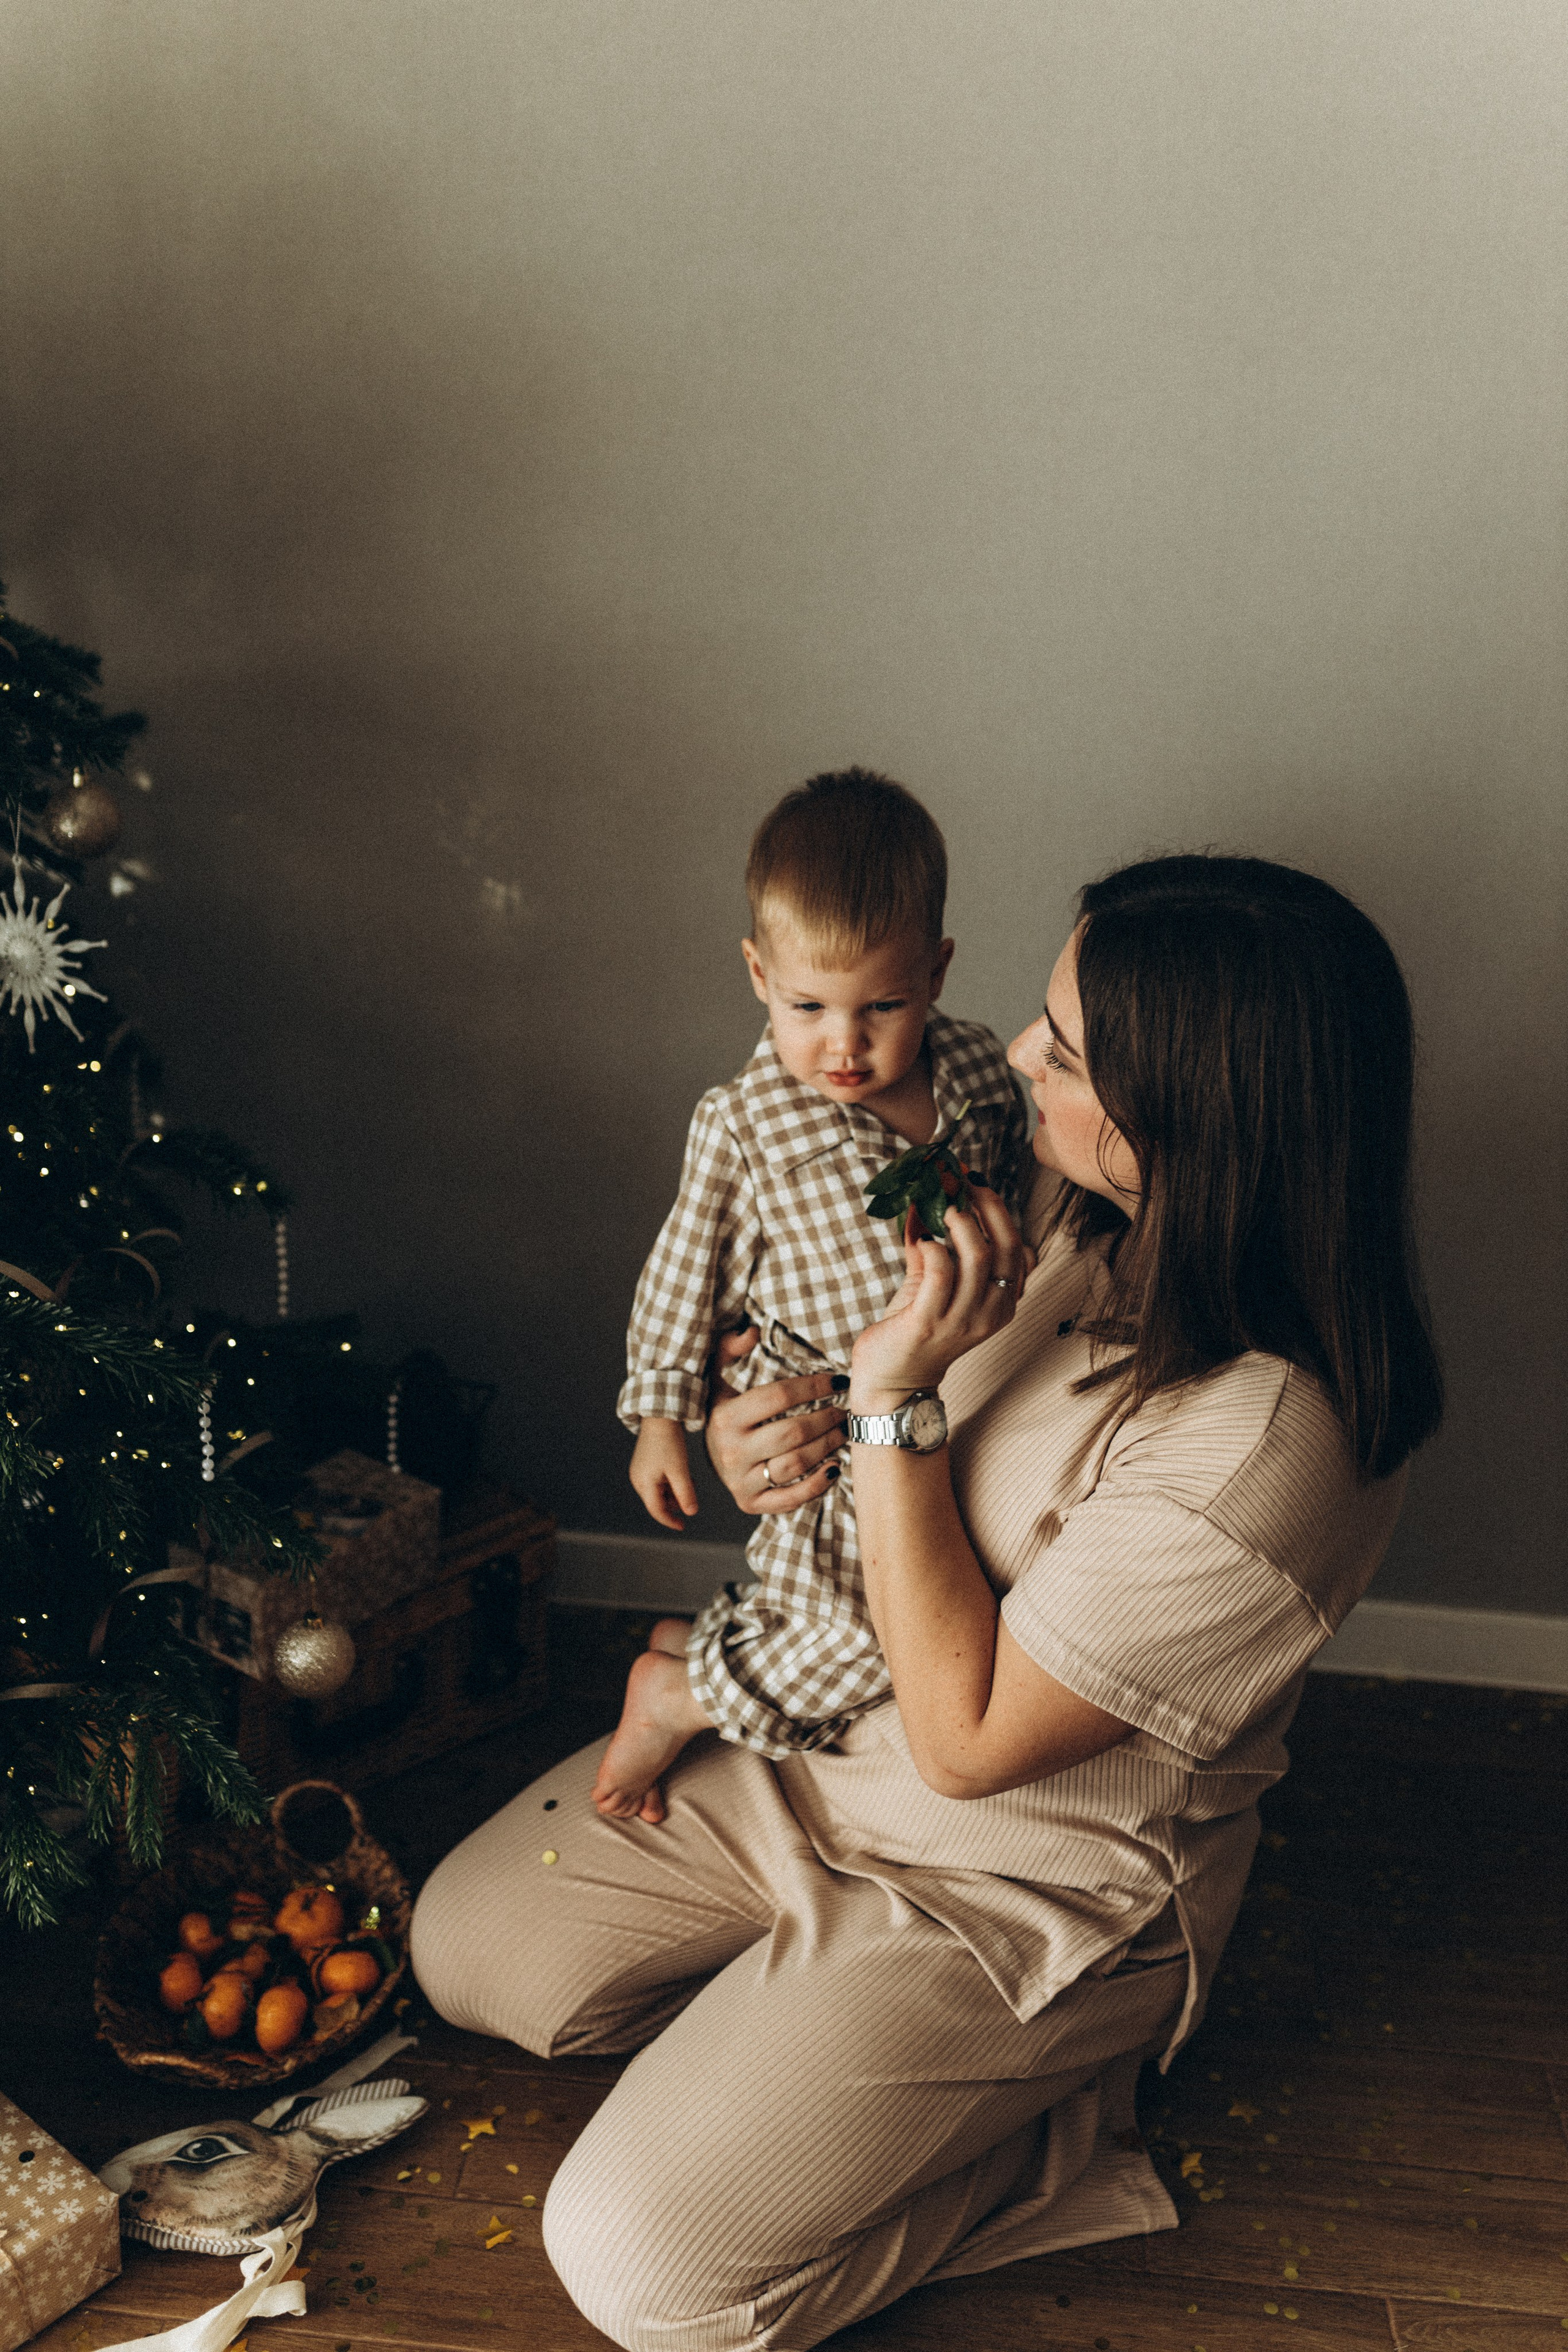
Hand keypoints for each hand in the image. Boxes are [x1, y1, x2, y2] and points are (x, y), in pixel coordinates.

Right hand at [629, 1418, 698, 1531]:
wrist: (660, 1418)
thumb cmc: (669, 1443)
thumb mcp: (680, 1470)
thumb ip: (686, 1493)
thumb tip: (691, 1512)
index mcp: (644, 1483)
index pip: (656, 1511)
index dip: (670, 1521)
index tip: (683, 1526)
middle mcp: (638, 1479)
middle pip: (656, 1502)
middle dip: (674, 1504)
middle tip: (691, 1499)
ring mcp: (640, 1472)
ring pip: (658, 1492)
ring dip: (674, 1494)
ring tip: (690, 1485)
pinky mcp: (644, 1464)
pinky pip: (657, 1481)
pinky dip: (670, 1484)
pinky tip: (683, 1477)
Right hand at [704, 1325, 847, 1514]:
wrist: (705, 1457)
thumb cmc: (721, 1412)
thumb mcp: (715, 1378)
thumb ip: (729, 1349)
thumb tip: (752, 1332)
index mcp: (725, 1417)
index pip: (779, 1396)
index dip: (814, 1386)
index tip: (839, 1380)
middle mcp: (730, 1451)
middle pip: (793, 1432)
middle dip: (827, 1419)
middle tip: (845, 1410)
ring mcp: (740, 1480)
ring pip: (796, 1464)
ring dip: (828, 1447)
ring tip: (843, 1432)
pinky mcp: (750, 1503)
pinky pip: (790, 1498)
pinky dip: (817, 1485)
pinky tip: (835, 1467)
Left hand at [849, 1183, 1033, 1413]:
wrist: (893, 1381)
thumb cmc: (916, 1328)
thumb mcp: (936, 1285)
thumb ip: (935, 1246)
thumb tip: (919, 1198)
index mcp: (1002, 1302)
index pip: (1017, 1249)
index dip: (999, 1210)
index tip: (975, 1181)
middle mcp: (991, 1312)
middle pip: (1005, 1247)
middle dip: (986, 1205)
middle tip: (960, 1180)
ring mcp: (963, 1321)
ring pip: (978, 1258)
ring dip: (960, 1222)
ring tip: (941, 1204)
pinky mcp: (930, 1323)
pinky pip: (940, 1273)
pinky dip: (933, 1248)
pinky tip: (922, 1239)